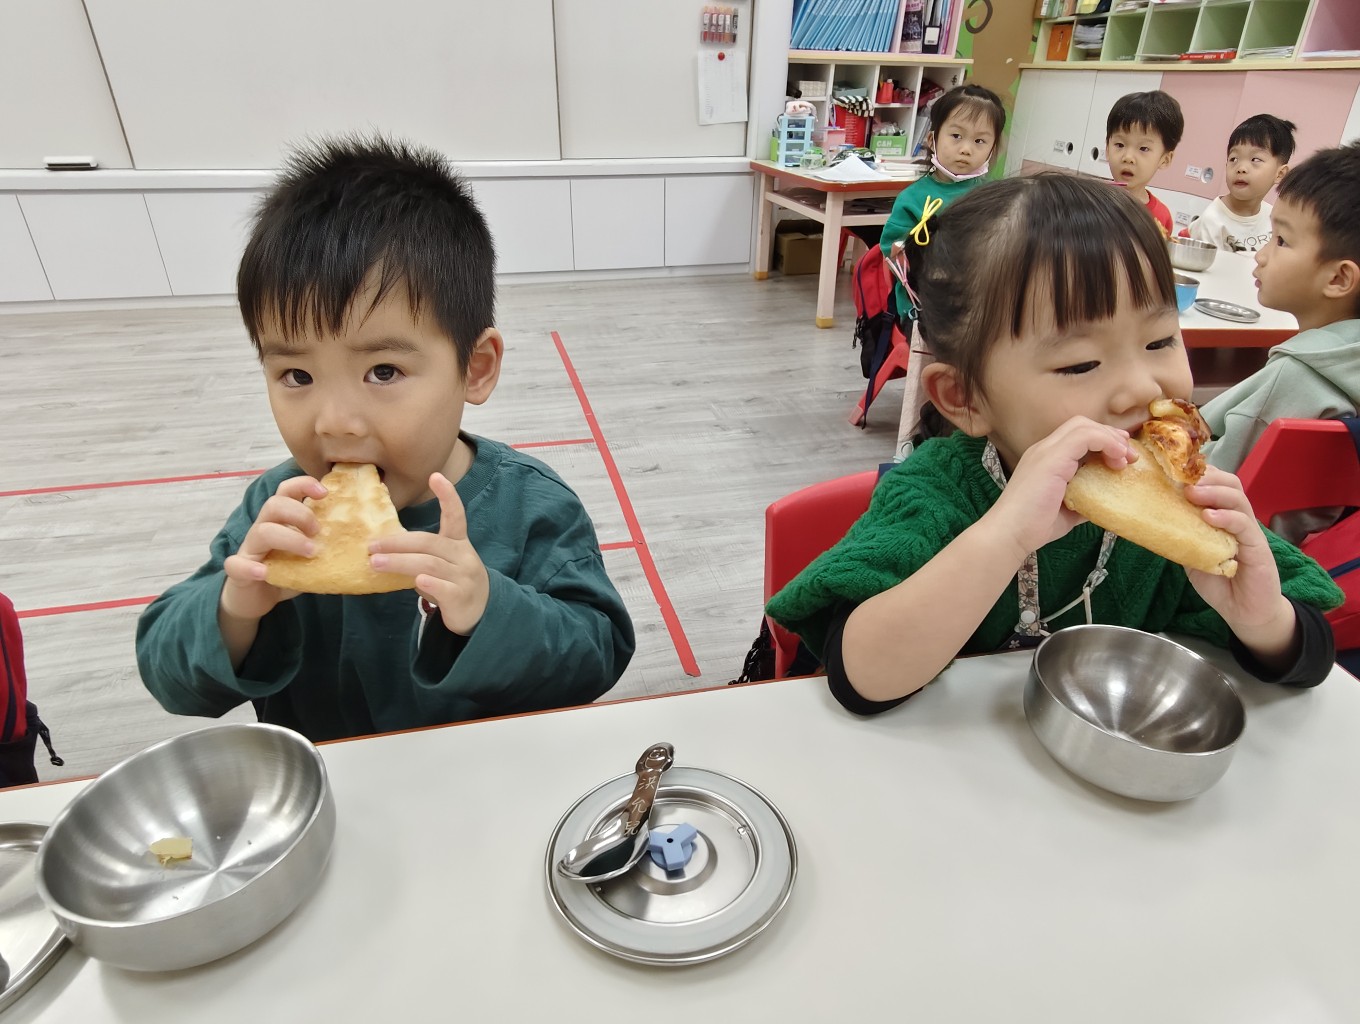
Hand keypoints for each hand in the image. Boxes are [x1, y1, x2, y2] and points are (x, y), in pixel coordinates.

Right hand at [221, 475, 326, 622]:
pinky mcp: (238, 571)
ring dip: (288, 538)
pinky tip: (264, 573)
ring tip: (310, 552)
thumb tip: (364, 541)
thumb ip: (326, 544)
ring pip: (261, 531)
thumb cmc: (286, 571)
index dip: (303, 484)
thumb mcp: (309, 555)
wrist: (255, 598)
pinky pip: (237, 564)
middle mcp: (264, 529)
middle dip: (300, 513)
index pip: (286, 491)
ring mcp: (250, 549)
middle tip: (319, 531)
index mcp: (281, 520)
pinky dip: (250, 567)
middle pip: (274, 505)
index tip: (325, 492)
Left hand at [369, 473, 488, 634]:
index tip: (436, 476)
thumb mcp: (444, 563)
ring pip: (429, 564)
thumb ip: (422, 554)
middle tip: (372, 546)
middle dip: (398, 543)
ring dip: (400, 562)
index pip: (455, 515)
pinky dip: (428, 583)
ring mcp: (464, 577)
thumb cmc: (454, 582)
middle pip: (429, 543)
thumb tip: (383, 549)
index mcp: (459, 543)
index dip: (447, 495)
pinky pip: (442, 588)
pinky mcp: (461, 597)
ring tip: (376, 564)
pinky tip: (416, 581)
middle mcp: (463, 556)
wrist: (482, 613)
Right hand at [986, 417, 1137, 559]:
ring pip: (1083, 425)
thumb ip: (1085, 500)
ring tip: (1125, 459)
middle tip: (1128, 455)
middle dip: (1110, 435)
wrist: (1010, 533)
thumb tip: (1105, 502)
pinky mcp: (1051, 458)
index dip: (1103, 441)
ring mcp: (1045, 451)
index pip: (1076, 435)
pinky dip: (1105, 442)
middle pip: (1081, 424)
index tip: (1120, 458)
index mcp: (1045, 459)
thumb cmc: (1033, 526)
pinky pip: (1084, 436)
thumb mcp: (1067, 510)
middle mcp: (1043, 449)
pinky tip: (1117, 457)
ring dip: (1110, 439)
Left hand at [1184, 467, 1295, 656]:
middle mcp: (1236, 518)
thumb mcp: (1190, 555)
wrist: (1244, 611)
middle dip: (1205, 476)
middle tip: (1180, 478)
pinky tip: (1210, 516)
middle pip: (1228, 483)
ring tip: (1192, 492)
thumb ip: (1179, 536)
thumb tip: (1149, 519)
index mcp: (1221, 515)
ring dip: (1214, 492)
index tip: (1172, 468)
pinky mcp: (1257, 547)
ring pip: (1237, 498)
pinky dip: (1227, 517)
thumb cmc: (1219, 581)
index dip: (1196, 473)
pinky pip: (1245, 525)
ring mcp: (1248, 531)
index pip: (1214, 484)